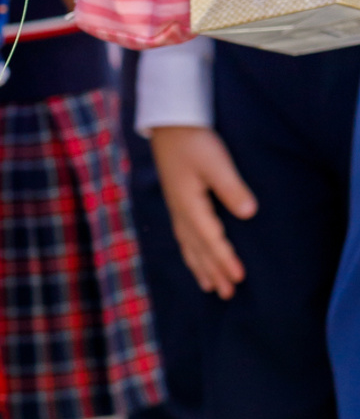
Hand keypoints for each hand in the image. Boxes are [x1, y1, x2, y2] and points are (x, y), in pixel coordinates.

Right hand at [150, 125, 257, 297]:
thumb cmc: (194, 141)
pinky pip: (184, 236)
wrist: (169, 124)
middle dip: (213, 271)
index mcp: (188, 204)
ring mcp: (176, 208)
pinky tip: (195, 257)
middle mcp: (179, 211)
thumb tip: (248, 213)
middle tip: (228, 293)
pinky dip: (191, 253)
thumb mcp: (215, 162)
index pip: (209, 238)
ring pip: (188, 245)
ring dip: (200, 267)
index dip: (224, 259)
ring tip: (210, 287)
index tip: (239, 277)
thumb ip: (231, 187)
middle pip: (197, 248)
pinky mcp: (178, 202)